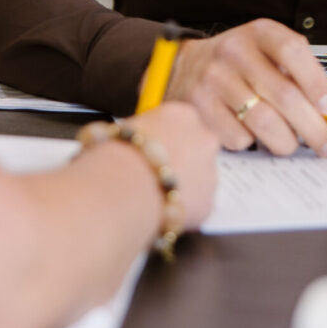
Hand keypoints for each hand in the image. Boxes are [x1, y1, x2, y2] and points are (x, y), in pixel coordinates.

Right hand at [122, 102, 218, 227]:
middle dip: (179, 162)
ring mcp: (210, 170)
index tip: (152, 152)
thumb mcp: (126, 129)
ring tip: (151, 197)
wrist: (122, 188)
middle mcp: (204, 138)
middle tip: (152, 177)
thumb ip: (143, 131)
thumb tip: (137, 139)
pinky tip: (158, 212)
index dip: (165, 140)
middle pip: (196, 149)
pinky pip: (195, 207)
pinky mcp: (208, 201)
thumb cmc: (116, 156)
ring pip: (199, 180)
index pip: (181, 123)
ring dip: (181, 188)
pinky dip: (179, 210)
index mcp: (184, 115)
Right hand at [164, 19, 326, 155]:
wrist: (183, 66)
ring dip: (285, 141)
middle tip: (326, 145)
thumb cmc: (237, 62)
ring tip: (290, 145)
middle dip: (312, 127)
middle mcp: (235, 51)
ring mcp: (214, 78)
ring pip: (263, 121)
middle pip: (283, 94)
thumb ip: (295, 70)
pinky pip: (238, 136)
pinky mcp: (198, 106)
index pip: (293, 52)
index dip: (315, 82)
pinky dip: (252, 143)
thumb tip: (326, 110)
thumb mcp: (266, 49)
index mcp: (259, 32)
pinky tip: (252, 134)